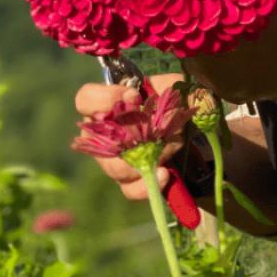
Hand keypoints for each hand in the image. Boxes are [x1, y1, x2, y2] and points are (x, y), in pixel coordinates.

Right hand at [74, 73, 183, 199]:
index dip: (104, 98)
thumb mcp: (172, 87)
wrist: (190, 132)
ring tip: (163, 156)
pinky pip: (129, 189)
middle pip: (95, 141)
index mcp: (108, 105)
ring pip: (113, 168)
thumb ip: (165, 87)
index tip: (133, 96)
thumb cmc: (174, 102)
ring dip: (139, 162)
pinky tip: (164, 175)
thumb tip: (159, 105)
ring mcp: (115, 159)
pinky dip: (145, 185)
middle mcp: (104, 133)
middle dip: (126, 136)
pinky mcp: (132, 181)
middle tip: (149, 132)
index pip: (85, 99)